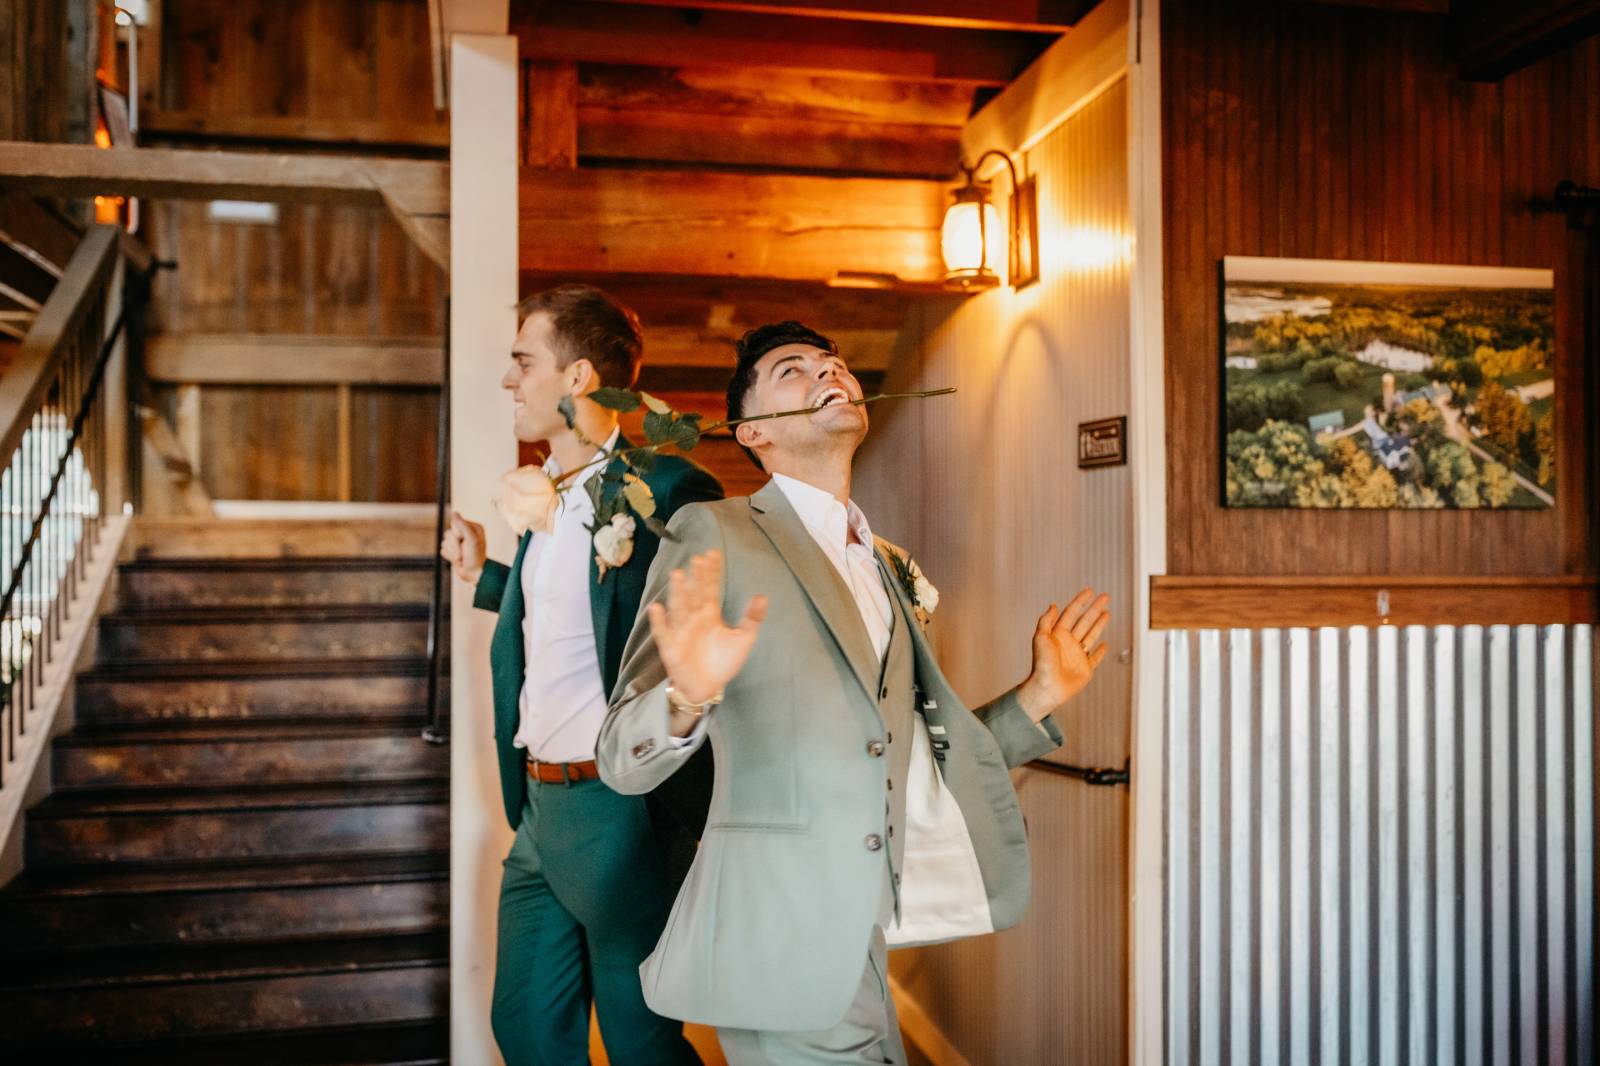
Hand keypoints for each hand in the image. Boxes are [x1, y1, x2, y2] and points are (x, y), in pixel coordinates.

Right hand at [441, 511, 486, 584]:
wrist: (474, 574)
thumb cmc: (476, 557)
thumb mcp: (472, 540)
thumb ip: (463, 526)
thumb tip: (454, 512)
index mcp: (473, 527)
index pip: (455, 523)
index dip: (457, 534)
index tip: (464, 542)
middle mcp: (465, 533)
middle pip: (448, 533)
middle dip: (454, 547)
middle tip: (462, 556)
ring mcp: (458, 542)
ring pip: (444, 542)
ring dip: (452, 553)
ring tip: (461, 560)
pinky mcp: (452, 550)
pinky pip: (442, 550)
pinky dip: (449, 556)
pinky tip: (457, 561)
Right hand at [644, 550, 766, 733]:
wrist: (707, 687)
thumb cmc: (723, 662)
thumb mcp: (743, 639)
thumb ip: (752, 618)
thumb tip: (763, 596)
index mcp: (710, 614)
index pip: (710, 588)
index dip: (711, 572)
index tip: (712, 553)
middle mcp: (694, 618)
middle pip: (694, 594)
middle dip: (695, 578)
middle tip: (697, 559)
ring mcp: (681, 631)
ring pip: (679, 608)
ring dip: (678, 592)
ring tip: (678, 575)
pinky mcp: (671, 647)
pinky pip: (664, 633)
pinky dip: (659, 622)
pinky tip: (657, 608)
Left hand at [1017, 588, 1110, 721]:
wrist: (1047, 688)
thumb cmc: (1041, 664)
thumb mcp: (1040, 638)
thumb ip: (1046, 621)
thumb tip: (1053, 605)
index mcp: (1058, 634)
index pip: (1071, 613)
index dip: (1080, 601)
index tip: (1089, 591)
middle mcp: (1069, 642)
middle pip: (1084, 621)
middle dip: (1095, 608)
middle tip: (1105, 597)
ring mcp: (1078, 655)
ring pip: (1091, 635)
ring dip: (1099, 624)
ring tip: (1107, 613)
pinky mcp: (1085, 669)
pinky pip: (1095, 657)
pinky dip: (1100, 651)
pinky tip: (1105, 644)